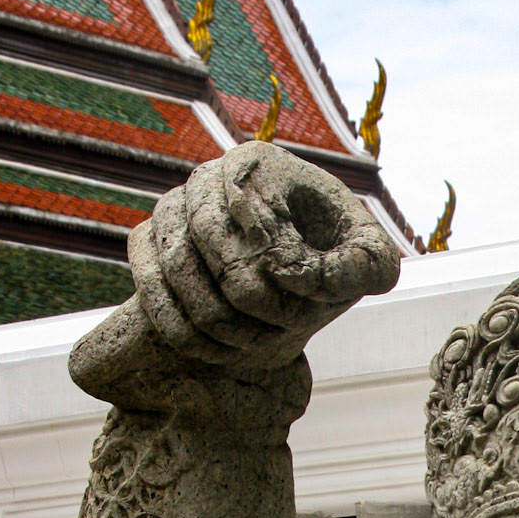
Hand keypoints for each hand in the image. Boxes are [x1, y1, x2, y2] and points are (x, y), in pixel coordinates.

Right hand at [128, 143, 400, 371]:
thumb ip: (367, 265)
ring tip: (252, 347)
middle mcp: (206, 179)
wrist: (295, 279)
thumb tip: (302, 274)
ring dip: (213, 322)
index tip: (295, 316)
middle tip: (273, 337)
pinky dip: (179, 328)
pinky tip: (217, 351)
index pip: (243, 223)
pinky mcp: (148, 243)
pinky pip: (148, 287)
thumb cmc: (335, 262)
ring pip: (175, 270)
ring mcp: (171, 209)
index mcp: (257, 166)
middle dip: (244, 303)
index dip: (267, 279)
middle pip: (205, 245)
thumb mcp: (371, 262)